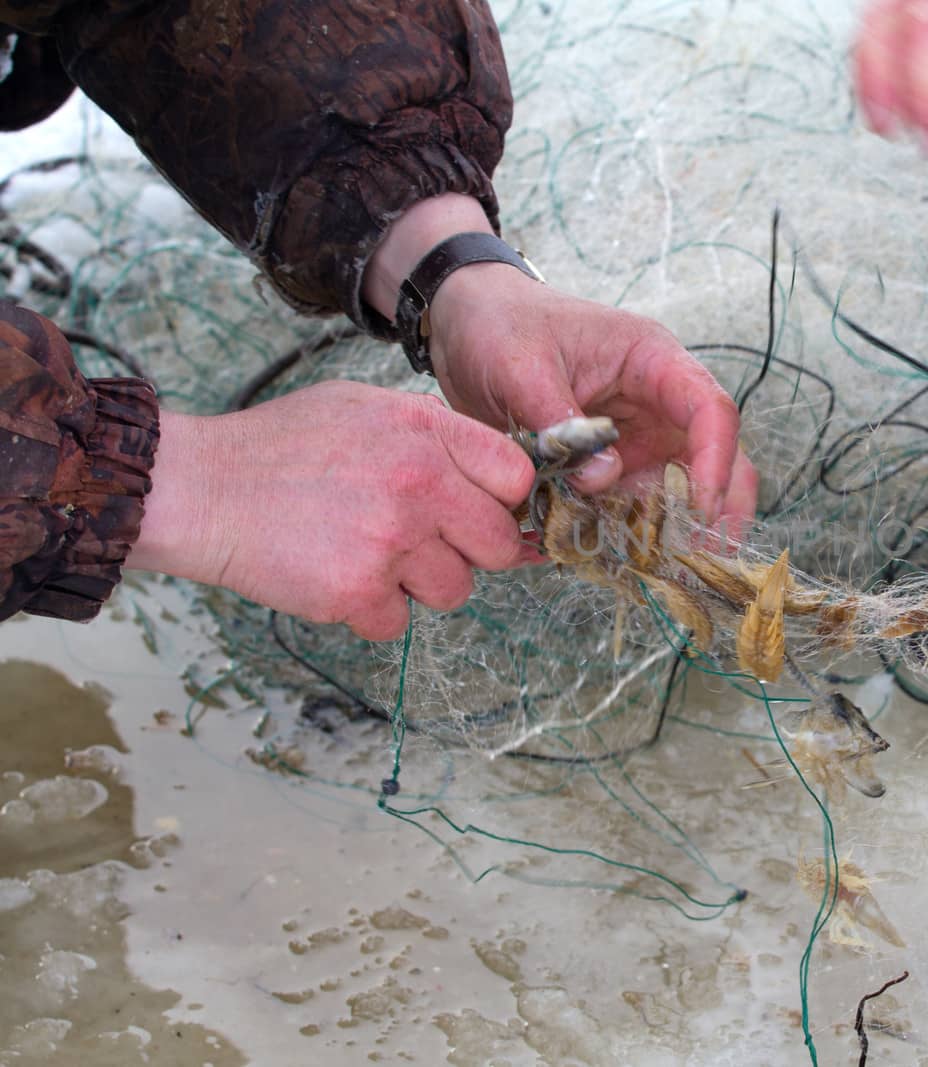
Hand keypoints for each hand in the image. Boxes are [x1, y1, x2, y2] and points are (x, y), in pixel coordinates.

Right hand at [126, 381, 534, 640]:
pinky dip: (371, 612)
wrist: (199, 488)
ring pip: (455, 590)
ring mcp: (390, 540)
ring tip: (370, 553)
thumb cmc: (282, 447)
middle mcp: (419, 483)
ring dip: (420, 585)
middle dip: (470, 550)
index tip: (482, 509)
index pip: (516, 476)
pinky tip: (338, 576)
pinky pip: (399, 623)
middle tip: (424, 540)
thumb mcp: (364, 407)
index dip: (504, 499)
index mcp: (425, 431)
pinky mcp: (357, 591)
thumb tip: (499, 473)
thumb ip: (434, 432)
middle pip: (499, 544)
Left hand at [361, 196, 757, 529]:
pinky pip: (629, 507)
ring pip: (675, 491)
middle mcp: (655, 405)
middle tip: (705, 557)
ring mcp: (634, 439)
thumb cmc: (500, 325)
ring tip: (658, 569)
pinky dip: (625, 534)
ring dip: (669, 530)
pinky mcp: (607, 468)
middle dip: (718, 508)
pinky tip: (614, 558)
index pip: (709, 409)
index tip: (701, 506)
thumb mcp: (523, 364)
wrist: (465, 329)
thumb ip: (561, 421)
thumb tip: (602, 479)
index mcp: (652, 362)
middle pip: (712, 457)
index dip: (715, 459)